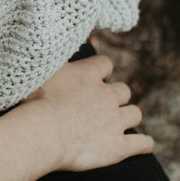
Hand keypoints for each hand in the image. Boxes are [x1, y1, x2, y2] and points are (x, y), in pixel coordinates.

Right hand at [25, 54, 152, 172]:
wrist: (42, 133)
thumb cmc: (35, 100)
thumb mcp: (45, 68)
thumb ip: (64, 53)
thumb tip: (85, 34)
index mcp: (89, 74)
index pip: (106, 64)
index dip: (101, 72)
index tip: (92, 78)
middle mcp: (107, 95)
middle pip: (123, 90)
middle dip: (116, 97)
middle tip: (100, 106)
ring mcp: (115, 121)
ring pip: (134, 113)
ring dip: (128, 117)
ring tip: (117, 124)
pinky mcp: (118, 146)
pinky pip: (142, 143)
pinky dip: (144, 143)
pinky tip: (142, 144)